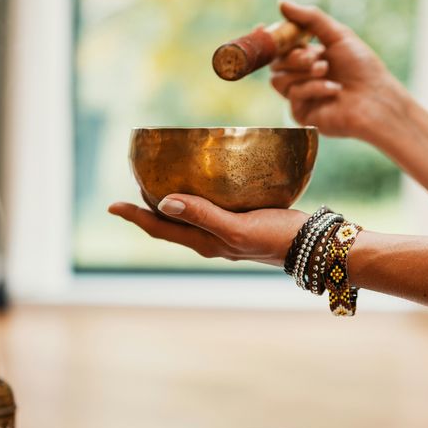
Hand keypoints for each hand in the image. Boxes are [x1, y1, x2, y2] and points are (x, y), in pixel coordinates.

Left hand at [108, 195, 307, 267]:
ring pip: (189, 217)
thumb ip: (204, 215)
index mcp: (205, 242)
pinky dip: (198, 196)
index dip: (135, 216)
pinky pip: (210, 209)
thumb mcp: (238, 228)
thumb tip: (164, 202)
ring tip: (160, 182)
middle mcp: (212, 239)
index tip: (112, 205)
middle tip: (133, 184)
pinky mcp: (244, 222)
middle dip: (148, 208)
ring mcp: (227, 232)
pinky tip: (206, 182)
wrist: (315, 245)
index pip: (160, 229)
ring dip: (171, 202)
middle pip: (170, 224)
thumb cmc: (278, 238)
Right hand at [270, 0, 415, 147]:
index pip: (281, 47)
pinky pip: (293, 95)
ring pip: (278, 79)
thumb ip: (310, 19)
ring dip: (302, 72)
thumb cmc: (363, 68)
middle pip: (275, 62)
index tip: (263, 26)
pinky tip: (334, 89)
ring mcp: (301, 97)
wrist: (377, 99)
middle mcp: (302, 77)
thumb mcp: (338, 35)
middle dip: (293, 56)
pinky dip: (313, 88)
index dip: (271, 38)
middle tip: (314, 56)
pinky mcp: (302, 114)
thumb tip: (281, 3)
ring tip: (325, 70)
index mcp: (309, 57)